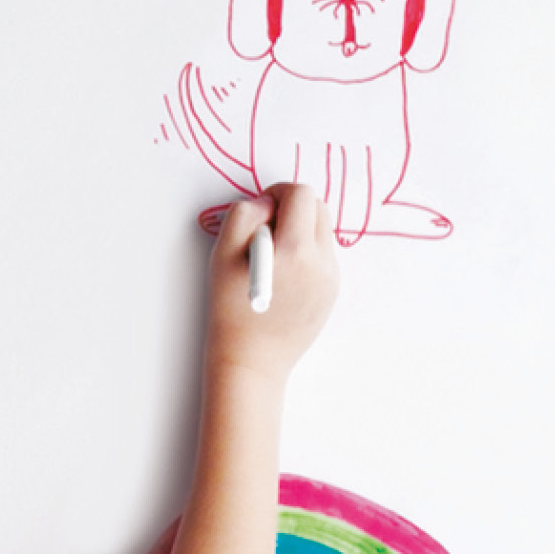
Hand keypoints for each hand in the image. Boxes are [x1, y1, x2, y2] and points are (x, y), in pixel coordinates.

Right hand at [205, 183, 337, 385]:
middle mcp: (321, 262)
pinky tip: (283, 276)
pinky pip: (323, 256)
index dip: (278, 192)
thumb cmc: (230, 311)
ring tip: (273, 257)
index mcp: (294, 250)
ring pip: (322, 231)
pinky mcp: (332, 291)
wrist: (251, 361)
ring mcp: (331, 278)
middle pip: (318, 207)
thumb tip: (267, 202)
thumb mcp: (222, 256)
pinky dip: (305, 254)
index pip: (301, 195)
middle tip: (265, 230)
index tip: (262, 208)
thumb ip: (244, 216)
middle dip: (293, 209)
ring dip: (299, 231)